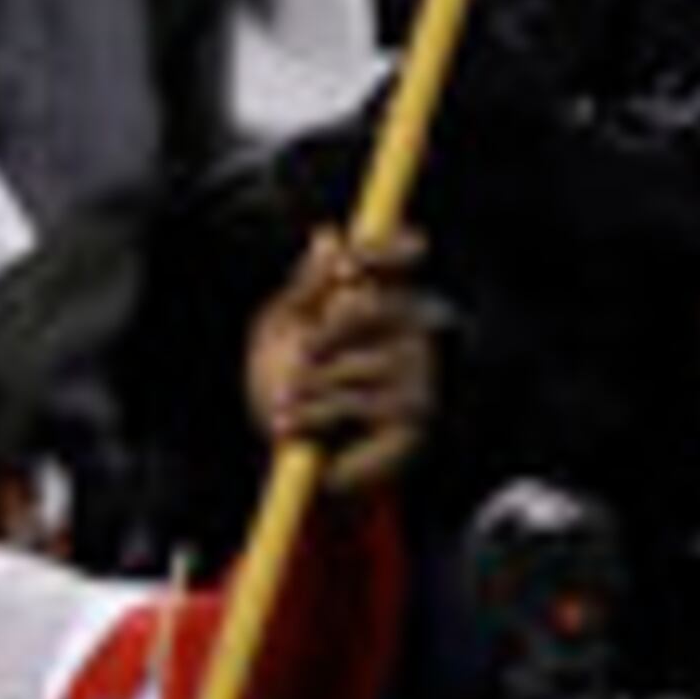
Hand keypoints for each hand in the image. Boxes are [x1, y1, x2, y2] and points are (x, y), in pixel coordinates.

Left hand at [242, 222, 433, 494]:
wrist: (295, 465)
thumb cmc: (287, 389)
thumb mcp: (280, 331)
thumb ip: (305, 287)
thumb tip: (328, 234)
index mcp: (381, 301)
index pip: (402, 260)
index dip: (383, 253)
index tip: (347, 267)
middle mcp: (411, 334)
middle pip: (377, 310)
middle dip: (329, 333)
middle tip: (300, 353)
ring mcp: (419, 378)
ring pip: (360, 362)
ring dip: (311, 384)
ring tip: (287, 403)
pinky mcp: (414, 422)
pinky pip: (361, 403)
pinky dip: (316, 414)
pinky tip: (293, 426)